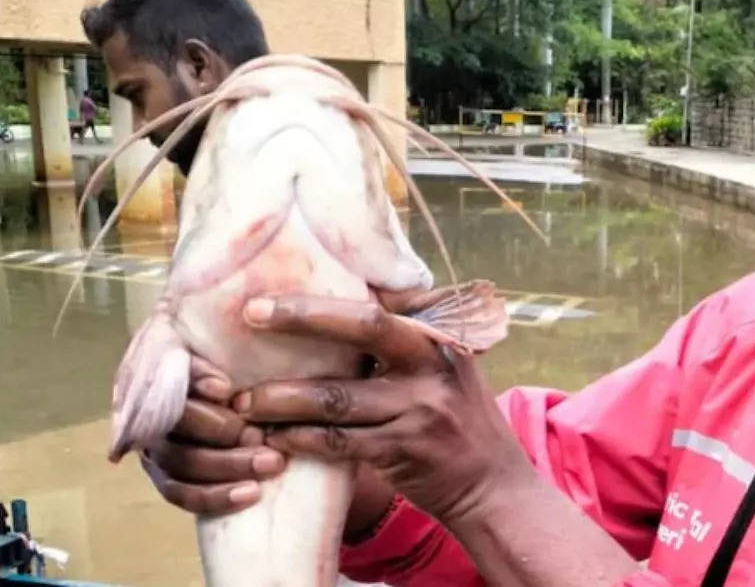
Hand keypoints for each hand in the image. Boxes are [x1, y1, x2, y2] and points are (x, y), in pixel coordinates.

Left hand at [137, 286, 427, 531]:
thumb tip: (346, 301)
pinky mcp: (405, 450)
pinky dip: (301, 439)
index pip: (378, 303)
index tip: (276, 290)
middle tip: (251, 316)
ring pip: (337, 397)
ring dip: (282, 398)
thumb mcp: (443, 369)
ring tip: (243, 400)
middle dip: (302, 318)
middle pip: (364, 328)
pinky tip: (274, 438)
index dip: (327, 295)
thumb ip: (403, 341)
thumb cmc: (455, 420)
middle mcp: (432, 364)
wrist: (493, 483)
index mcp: (436, 338)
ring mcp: (420, 408)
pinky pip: (339, 442)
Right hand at [139, 354, 285, 515]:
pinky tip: (252, 494)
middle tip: (261, 436)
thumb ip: (200, 362)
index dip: (192, 396)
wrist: (214, 361)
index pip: (162, 398)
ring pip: (184, 470)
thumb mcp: (201, 343)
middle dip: (223, 438)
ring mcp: (159, 452)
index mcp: (151, 386)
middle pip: (176, 438)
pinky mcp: (171, 478)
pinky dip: (218, 497)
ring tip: (271, 463)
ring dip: (228, 469)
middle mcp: (149, 422)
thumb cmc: (210, 348)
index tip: (229, 393)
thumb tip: (220, 390)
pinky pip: (186, 496)